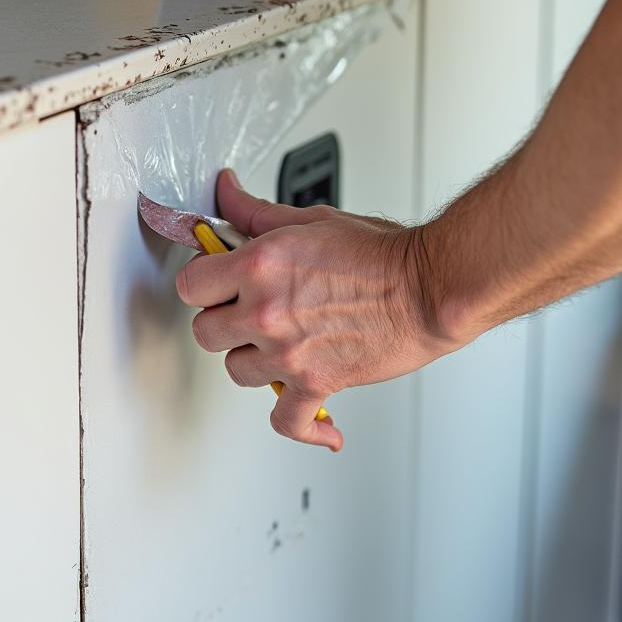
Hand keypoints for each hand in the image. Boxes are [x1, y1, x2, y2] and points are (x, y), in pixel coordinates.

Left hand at [176, 170, 456, 450]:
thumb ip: (257, 214)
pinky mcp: (317, 384)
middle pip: (205, 331)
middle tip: (245, 312)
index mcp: (260, 264)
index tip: (217, 282)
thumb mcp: (312, 221)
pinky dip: (302, 429)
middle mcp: (266, 310)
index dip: (203, 282)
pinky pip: (288, 422)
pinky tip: (317, 427)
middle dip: (223, 320)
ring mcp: (288, 352)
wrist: (430, 288)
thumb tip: (227, 192)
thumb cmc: (382, 255)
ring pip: (236, 371)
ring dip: (253, 361)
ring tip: (277, 346)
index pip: (191, 284)